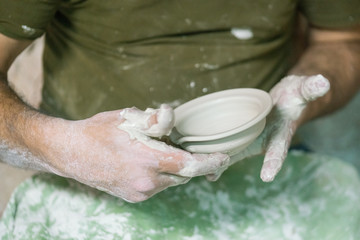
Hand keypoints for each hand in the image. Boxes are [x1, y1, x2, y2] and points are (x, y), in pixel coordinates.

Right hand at [38, 105, 228, 202]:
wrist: (71, 153)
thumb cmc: (99, 131)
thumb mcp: (127, 118)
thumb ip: (154, 120)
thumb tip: (172, 113)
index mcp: (148, 160)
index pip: (192, 165)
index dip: (212, 162)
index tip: (224, 158)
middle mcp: (147, 182)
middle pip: (184, 174)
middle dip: (191, 163)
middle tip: (188, 148)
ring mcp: (140, 193)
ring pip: (172, 181)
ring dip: (174, 168)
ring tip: (159, 151)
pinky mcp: (134, 198)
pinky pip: (158, 186)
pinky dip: (161, 175)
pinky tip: (148, 162)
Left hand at [206, 75, 329, 181]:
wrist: (286, 102)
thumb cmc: (294, 97)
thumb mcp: (303, 90)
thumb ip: (310, 88)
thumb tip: (322, 82)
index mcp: (281, 132)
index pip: (279, 148)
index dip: (274, 161)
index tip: (267, 176)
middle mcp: (264, 140)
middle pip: (247, 155)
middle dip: (231, 163)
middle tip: (213, 173)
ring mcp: (251, 138)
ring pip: (234, 152)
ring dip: (219, 161)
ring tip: (204, 174)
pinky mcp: (240, 134)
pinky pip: (227, 144)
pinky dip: (216, 151)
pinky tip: (202, 161)